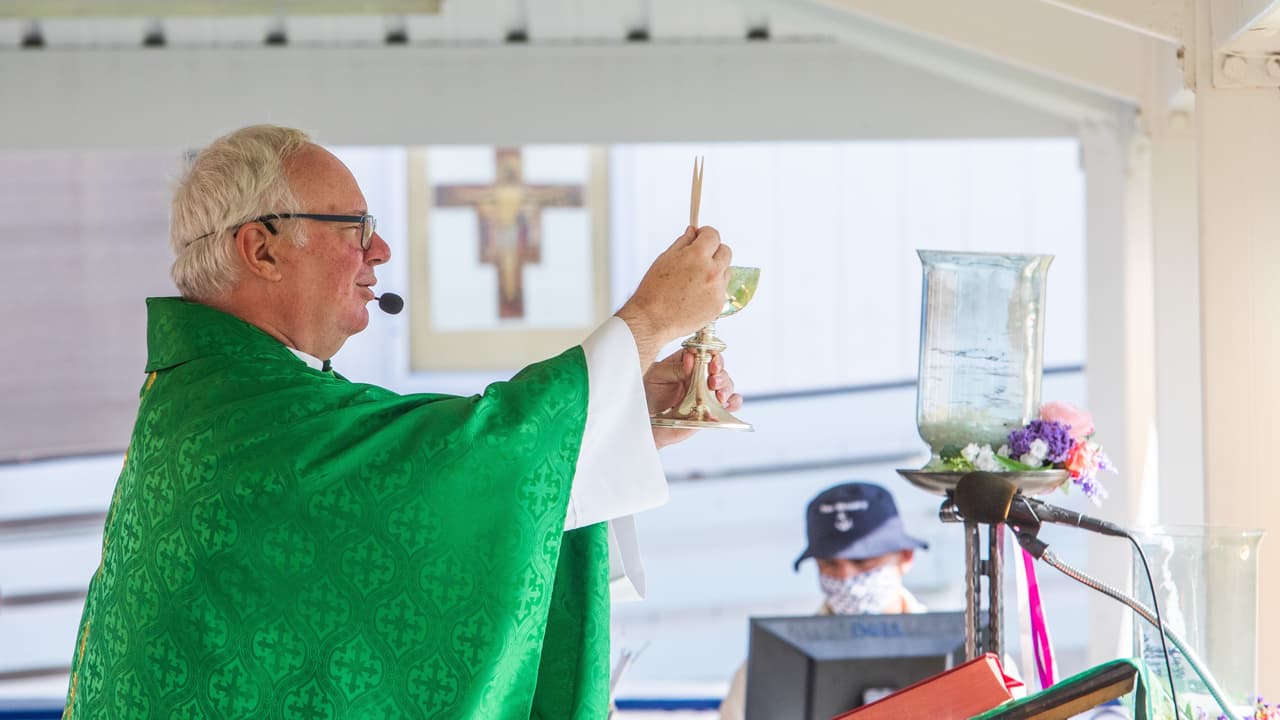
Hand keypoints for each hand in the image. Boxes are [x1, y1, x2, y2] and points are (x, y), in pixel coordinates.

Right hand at [616, 226, 730, 365]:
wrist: (652, 320)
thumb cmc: (654, 290)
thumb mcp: (665, 258)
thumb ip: (683, 242)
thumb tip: (693, 232)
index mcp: (698, 256)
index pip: (713, 235)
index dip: (705, 234)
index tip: (700, 238)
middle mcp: (712, 272)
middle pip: (725, 251)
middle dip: (714, 251)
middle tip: (698, 258)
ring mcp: (717, 290)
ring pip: (725, 271)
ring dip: (715, 271)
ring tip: (694, 281)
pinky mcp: (718, 305)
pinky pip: (721, 290)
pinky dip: (712, 289)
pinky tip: (695, 295)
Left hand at [645, 348, 742, 447]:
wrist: (648, 421)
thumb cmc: (650, 395)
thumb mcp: (656, 376)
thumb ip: (674, 368)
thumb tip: (691, 358)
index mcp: (686, 362)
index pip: (703, 351)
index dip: (710, 352)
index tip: (710, 358)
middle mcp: (699, 375)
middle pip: (718, 366)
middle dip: (719, 370)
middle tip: (712, 378)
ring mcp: (707, 391)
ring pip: (726, 383)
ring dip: (725, 386)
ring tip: (717, 394)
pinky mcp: (712, 408)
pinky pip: (731, 403)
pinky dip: (733, 402)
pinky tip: (726, 404)